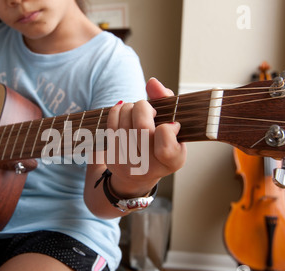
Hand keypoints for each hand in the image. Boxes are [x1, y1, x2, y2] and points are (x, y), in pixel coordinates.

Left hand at [105, 77, 186, 197]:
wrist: (139, 173)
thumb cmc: (161, 143)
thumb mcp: (173, 126)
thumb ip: (167, 101)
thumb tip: (152, 82)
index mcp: (171, 161)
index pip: (166, 143)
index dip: (167, 129)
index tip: (170, 125)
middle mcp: (149, 166)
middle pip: (142, 127)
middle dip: (144, 108)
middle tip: (149, 109)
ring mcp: (127, 163)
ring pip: (125, 121)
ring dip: (130, 107)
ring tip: (137, 112)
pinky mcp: (112, 156)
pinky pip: (112, 123)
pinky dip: (118, 110)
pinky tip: (125, 112)